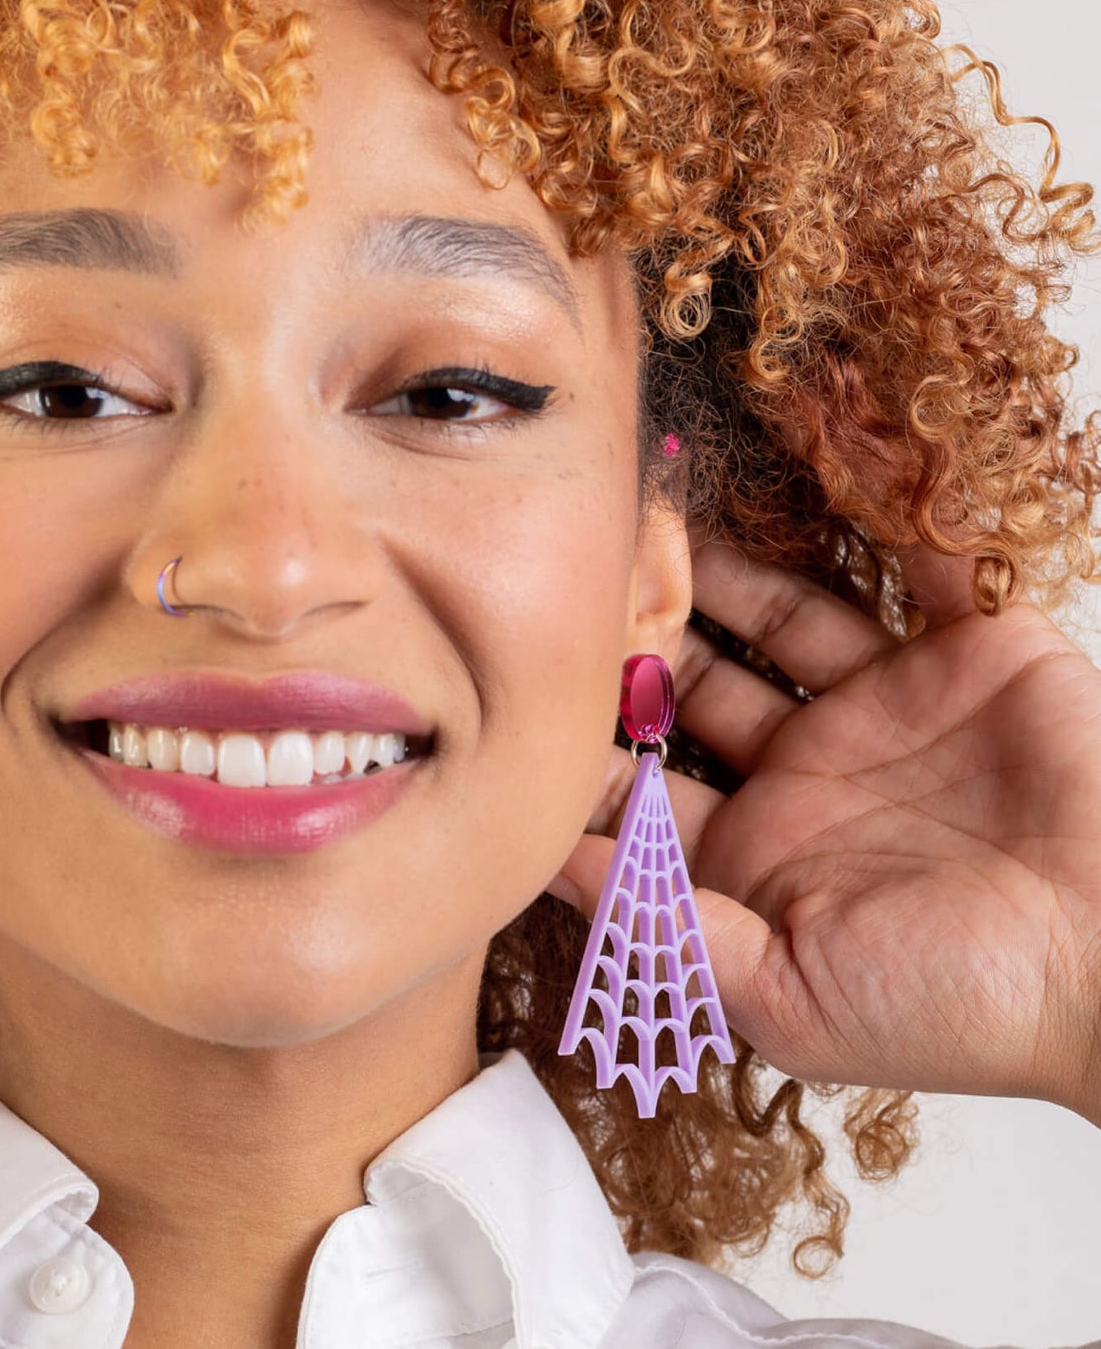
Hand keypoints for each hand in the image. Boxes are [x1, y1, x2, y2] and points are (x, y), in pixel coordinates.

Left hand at [548, 534, 1100, 1116]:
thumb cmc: (960, 1002)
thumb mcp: (785, 995)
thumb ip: (661, 929)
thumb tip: (541, 865)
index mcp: (755, 853)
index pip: (637, 783)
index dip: (578, 739)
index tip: (514, 683)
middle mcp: (807, 773)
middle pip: (694, 684)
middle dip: (634, 635)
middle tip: (563, 573)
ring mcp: (883, 708)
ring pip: (777, 616)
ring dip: (718, 570)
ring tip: (647, 517)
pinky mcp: (964, 657)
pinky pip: (910, 573)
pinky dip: (873, 523)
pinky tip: (804, 475)